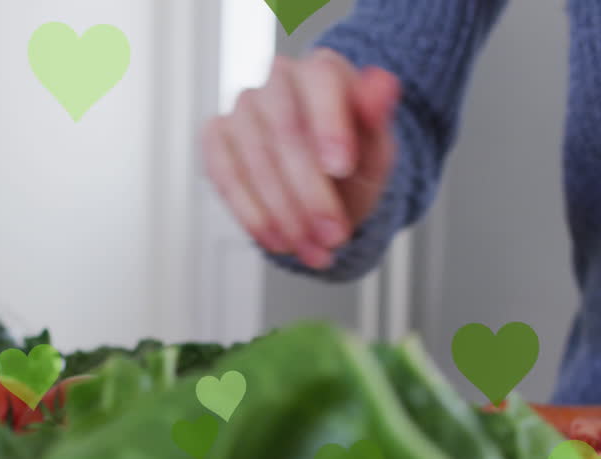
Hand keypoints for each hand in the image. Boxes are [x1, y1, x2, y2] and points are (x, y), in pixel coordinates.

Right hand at [201, 48, 400, 269]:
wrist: (327, 187)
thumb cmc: (353, 162)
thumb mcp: (378, 148)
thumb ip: (378, 118)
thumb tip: (383, 84)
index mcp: (323, 69)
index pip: (321, 82)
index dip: (329, 126)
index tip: (341, 168)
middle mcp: (278, 79)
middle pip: (285, 129)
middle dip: (310, 191)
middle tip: (333, 234)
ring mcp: (243, 108)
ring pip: (256, 160)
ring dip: (285, 214)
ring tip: (312, 248)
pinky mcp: (217, 138)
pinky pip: (226, 176)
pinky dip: (252, 214)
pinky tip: (276, 240)